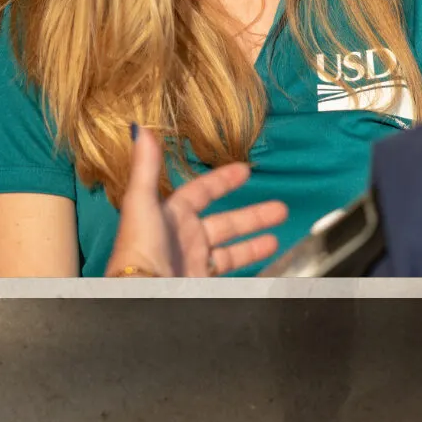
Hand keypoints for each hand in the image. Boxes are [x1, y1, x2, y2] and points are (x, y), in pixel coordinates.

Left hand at [104, 124, 288, 277]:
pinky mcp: (201, 282)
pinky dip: (246, 265)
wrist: (142, 292)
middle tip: (281, 209)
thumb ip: (146, 167)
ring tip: (277, 238)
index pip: (201, 191)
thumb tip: (142, 129)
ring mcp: (194, 262)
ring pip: (231, 250)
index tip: (245, 170)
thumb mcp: (140, 202)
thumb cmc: (140, 246)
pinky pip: (228, 271)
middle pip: (225, 223)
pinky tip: (261, 263)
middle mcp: (184, 237)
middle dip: (252, 215)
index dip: (223, 180)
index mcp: (170, 214)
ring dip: (254, 243)